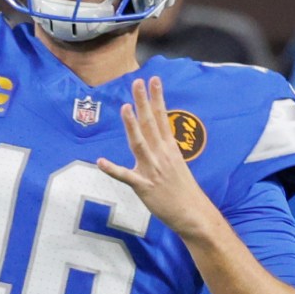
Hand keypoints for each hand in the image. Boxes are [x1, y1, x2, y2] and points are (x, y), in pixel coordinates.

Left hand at [95, 76, 219, 241]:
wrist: (193, 213)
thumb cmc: (183, 190)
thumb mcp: (177, 164)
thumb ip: (165, 149)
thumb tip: (158, 136)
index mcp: (170, 149)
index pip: (162, 118)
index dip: (157, 98)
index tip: (153, 80)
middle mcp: (161, 155)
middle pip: (150, 124)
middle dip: (143, 102)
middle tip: (137, 82)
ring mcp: (152, 170)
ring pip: (139, 144)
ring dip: (132, 126)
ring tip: (125, 107)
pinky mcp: (144, 187)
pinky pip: (126, 177)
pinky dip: (113, 170)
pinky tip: (101, 161)